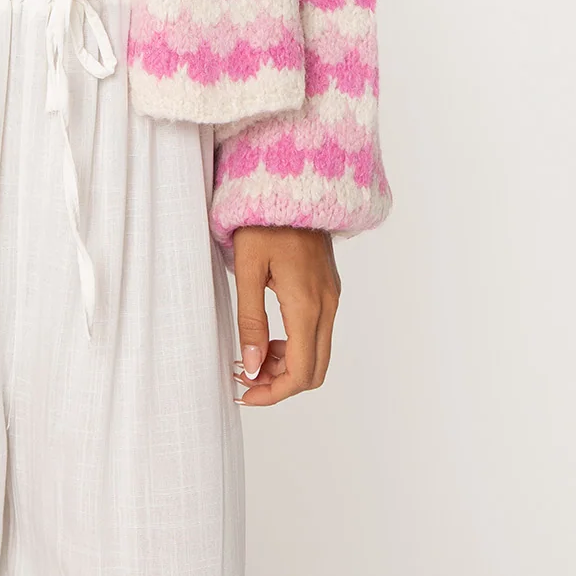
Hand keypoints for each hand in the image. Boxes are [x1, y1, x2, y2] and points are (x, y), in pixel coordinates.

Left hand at [231, 225, 339, 406]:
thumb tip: (252, 368)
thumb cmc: (263, 221)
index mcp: (307, 304)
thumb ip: (251, 321)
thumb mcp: (247, 268)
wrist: (291, 183)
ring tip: (250, 357)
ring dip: (286, 366)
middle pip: (313, 370)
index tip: (244, 393)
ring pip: (317, 353)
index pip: (300, 372)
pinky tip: (267, 338)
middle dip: (279, 384)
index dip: (273, 392)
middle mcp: (327, 305)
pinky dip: (294, 346)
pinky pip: (317, 332)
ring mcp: (331, 297)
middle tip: (244, 377)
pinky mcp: (328, 289)